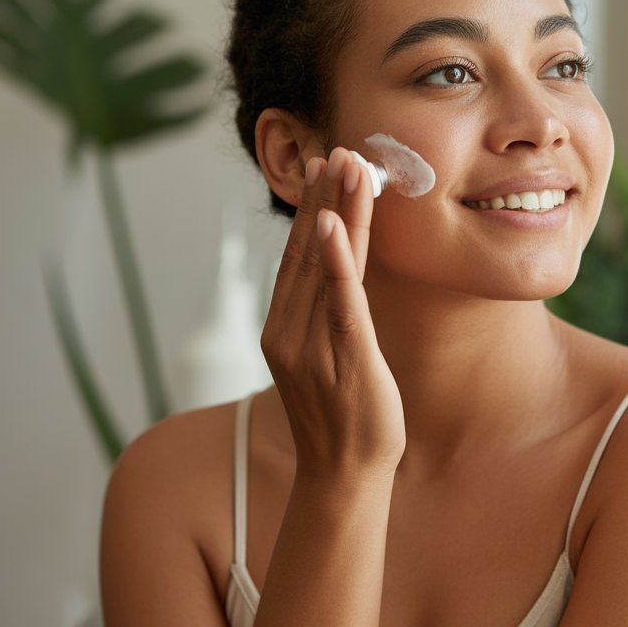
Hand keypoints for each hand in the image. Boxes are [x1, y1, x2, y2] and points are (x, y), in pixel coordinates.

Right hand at [260, 148, 404, 479]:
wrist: (343, 475)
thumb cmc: (344, 416)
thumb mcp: (330, 356)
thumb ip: (328, 314)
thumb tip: (338, 273)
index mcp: (283, 327)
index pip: (301, 257)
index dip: (313, 210)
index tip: (325, 168)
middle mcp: (288, 330)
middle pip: (308, 252)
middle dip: (323, 199)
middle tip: (335, 150)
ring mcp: (311, 345)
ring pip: (323, 265)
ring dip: (333, 212)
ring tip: (342, 168)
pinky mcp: (342, 358)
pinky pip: (339, 301)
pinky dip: (337, 262)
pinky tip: (336, 226)